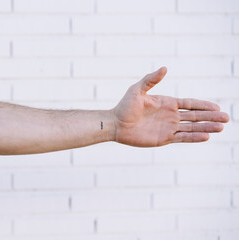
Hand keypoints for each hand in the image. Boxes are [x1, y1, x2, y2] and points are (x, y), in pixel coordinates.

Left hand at [111, 67, 229, 146]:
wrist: (116, 124)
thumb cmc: (125, 106)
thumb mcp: (137, 90)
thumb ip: (151, 79)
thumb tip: (165, 68)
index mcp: (167, 103)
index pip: (190, 104)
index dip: (203, 105)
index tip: (217, 107)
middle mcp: (170, 116)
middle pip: (195, 116)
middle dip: (210, 117)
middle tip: (226, 118)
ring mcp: (168, 128)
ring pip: (192, 128)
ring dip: (206, 127)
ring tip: (221, 128)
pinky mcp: (164, 139)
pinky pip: (182, 138)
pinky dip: (194, 137)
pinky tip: (206, 136)